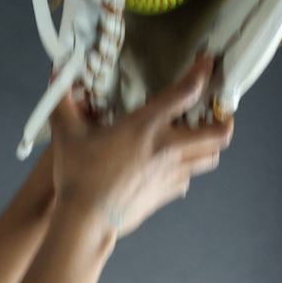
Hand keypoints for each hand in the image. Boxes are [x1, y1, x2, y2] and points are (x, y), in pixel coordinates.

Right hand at [49, 53, 234, 240]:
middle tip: (220, 111)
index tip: (208, 61)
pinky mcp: (166, 193)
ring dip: (210, 145)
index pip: (186, 91)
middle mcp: (167, 147)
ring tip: (202, 137)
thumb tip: (55, 72)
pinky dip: (187, 171)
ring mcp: (171, 173)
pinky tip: (173, 167)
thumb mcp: (66, 134)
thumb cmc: (78, 176)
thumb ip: (62, 101)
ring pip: (210, 157)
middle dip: (225, 119)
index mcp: (146, 125)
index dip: (202, 71)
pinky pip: (188, 180)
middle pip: (218, 132)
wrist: (86, 221)